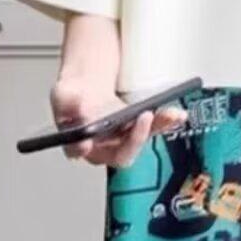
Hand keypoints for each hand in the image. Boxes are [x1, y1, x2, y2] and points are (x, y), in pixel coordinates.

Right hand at [50, 76, 188, 167]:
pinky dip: (166, 121)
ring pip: (141, 139)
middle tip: (143, 117)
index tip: (92, 139)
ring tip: (169, 114)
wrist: (87, 88)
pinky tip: (177, 114)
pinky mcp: (137, 130)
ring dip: (157, 127)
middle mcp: (103, 148)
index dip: (89, 148)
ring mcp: (123, 140)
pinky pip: (153, 128)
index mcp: (79, 145)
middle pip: (122, 151)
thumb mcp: (63, 94)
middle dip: (135, 137)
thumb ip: (66, 102)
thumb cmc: (72, 97)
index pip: (83, 152)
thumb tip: (78, 108)